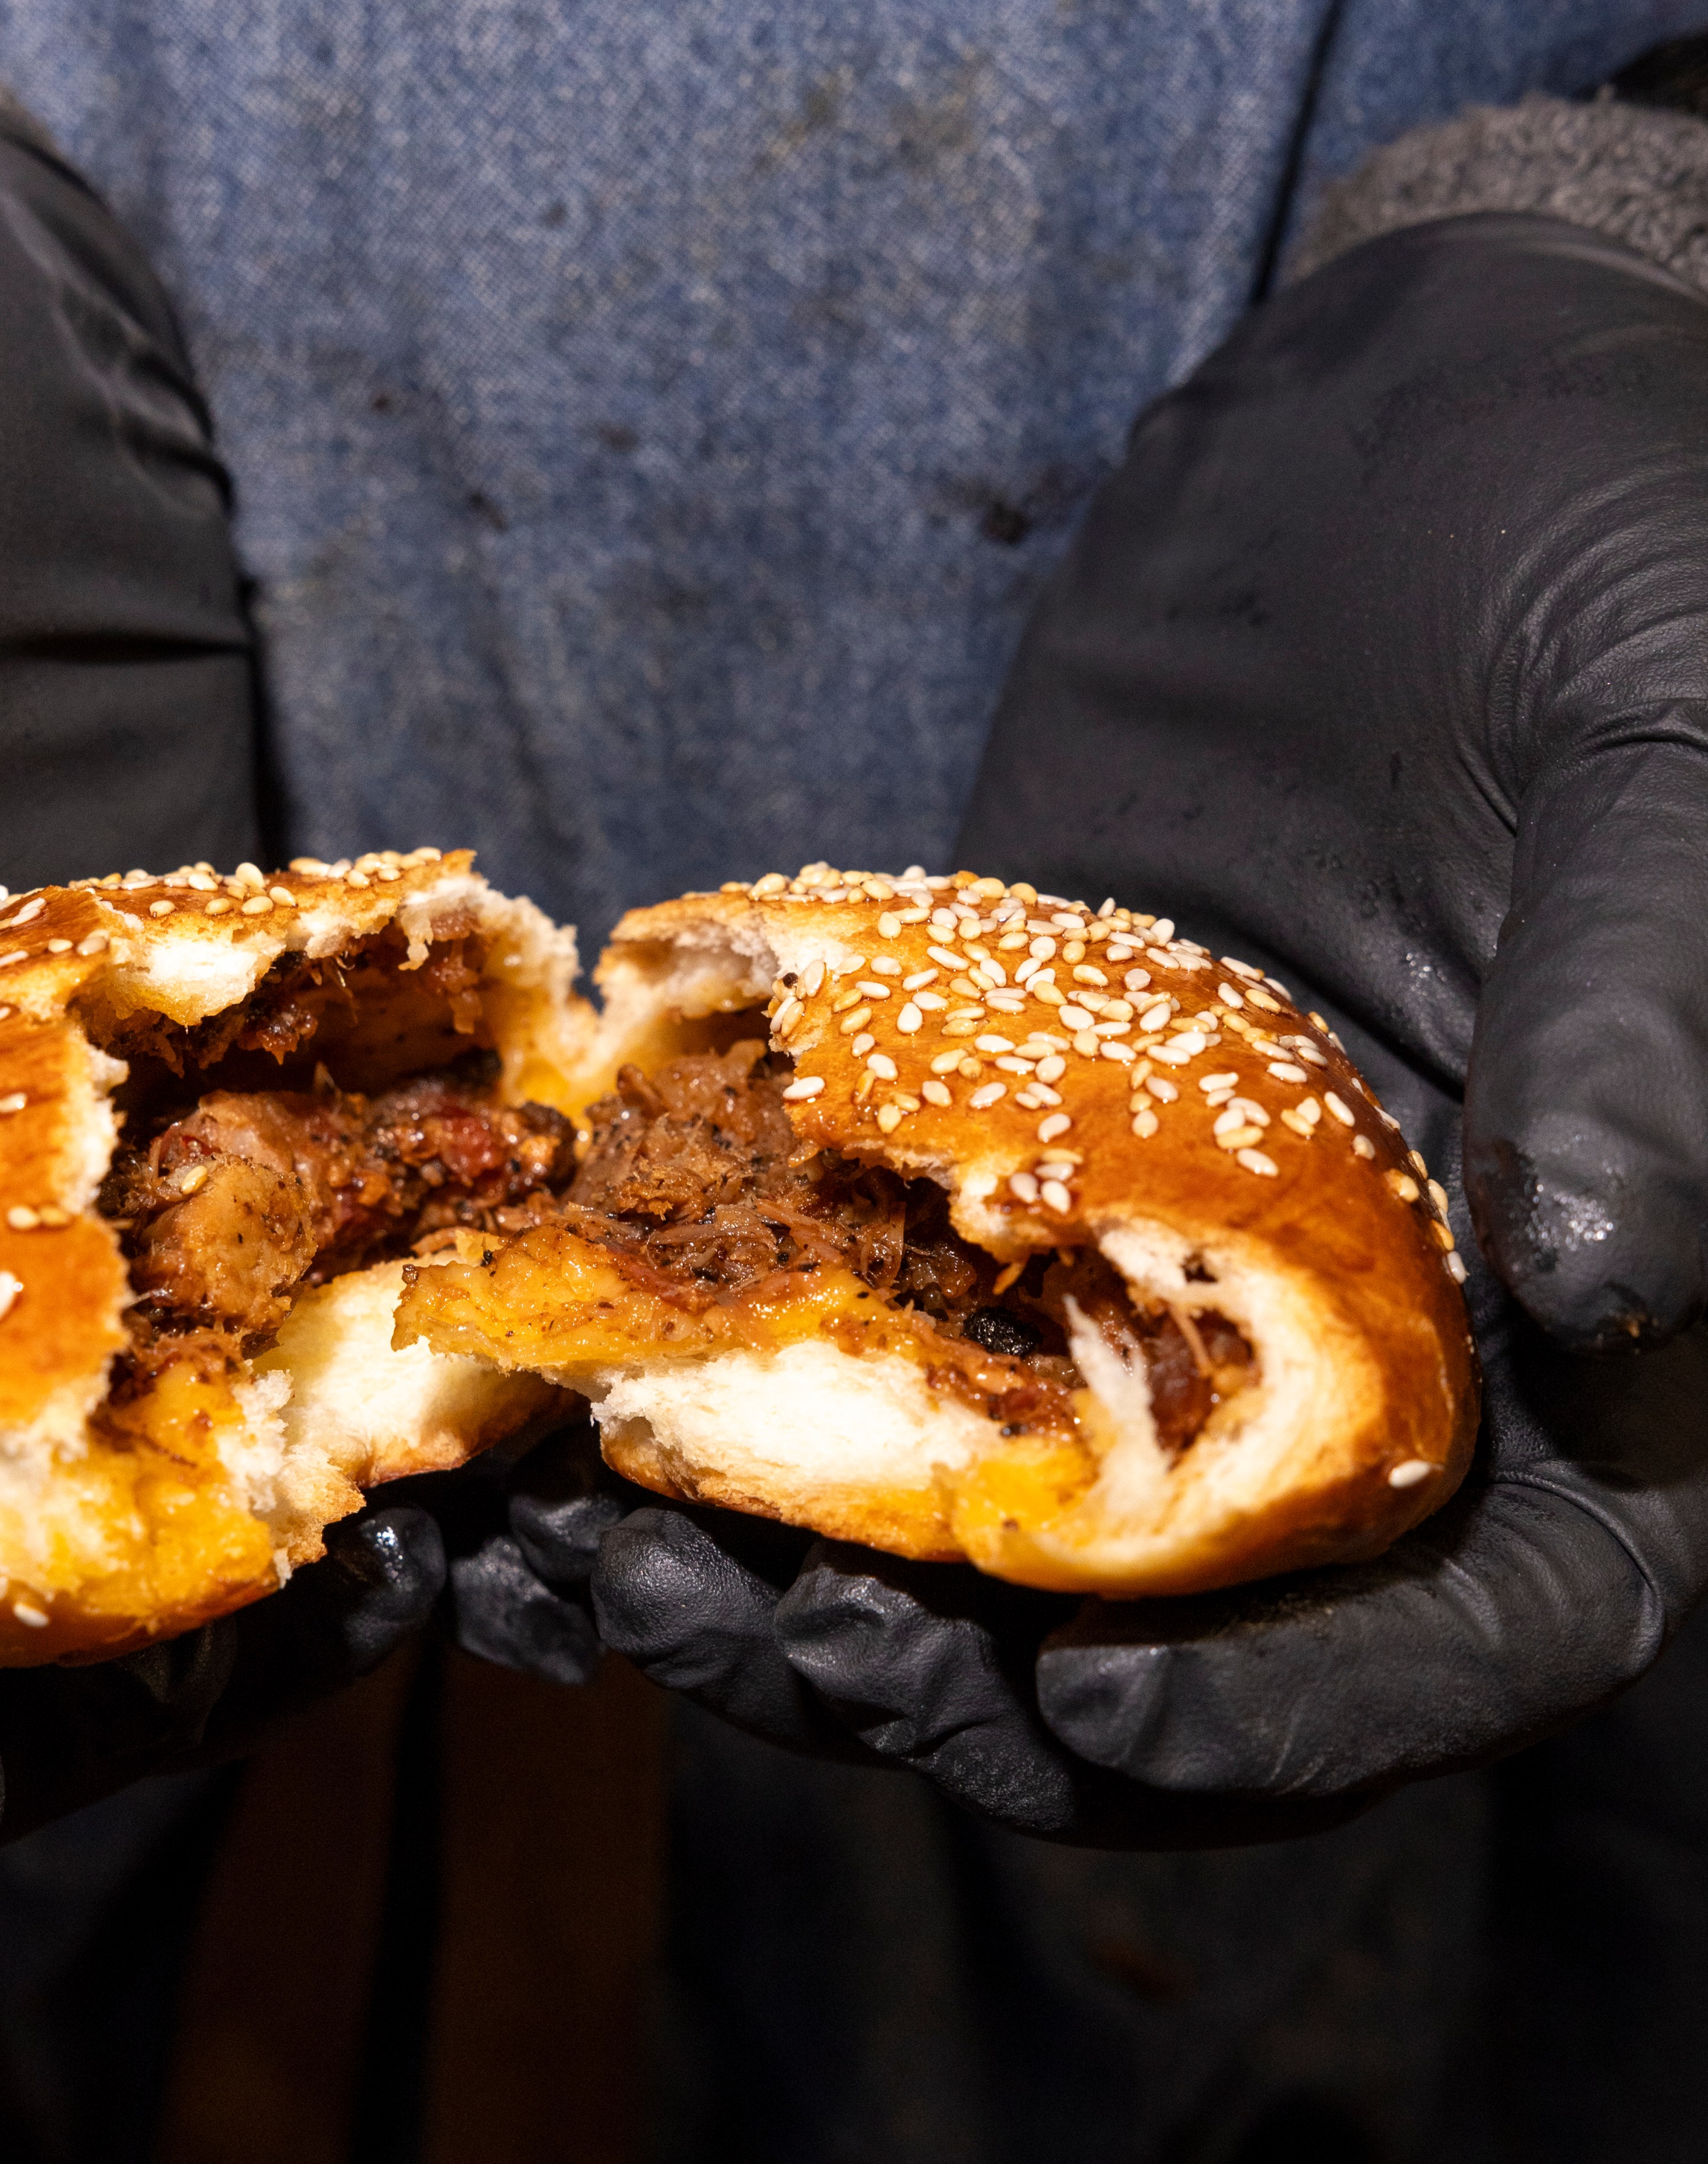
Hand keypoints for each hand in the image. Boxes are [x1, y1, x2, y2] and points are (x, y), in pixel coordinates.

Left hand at [462, 212, 1707, 1832]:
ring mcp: (1167, 1291)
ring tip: (605, 1547)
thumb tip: (1613, 1299)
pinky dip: (727, 1399)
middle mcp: (1369, 1366)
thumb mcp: (1663, 754)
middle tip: (756, 1635)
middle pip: (1179, 1650)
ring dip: (796, 1582)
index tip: (1090, 1717)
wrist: (1406, 444)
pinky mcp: (1003, 1189)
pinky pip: (867, 1345)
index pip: (1473, 1637)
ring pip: (985, 1540)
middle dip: (964, 1688)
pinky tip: (565, 1401)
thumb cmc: (1610, 543)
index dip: (1293, 1719)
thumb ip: (1651, 1026)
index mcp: (1580, 1354)